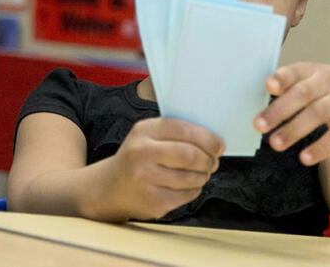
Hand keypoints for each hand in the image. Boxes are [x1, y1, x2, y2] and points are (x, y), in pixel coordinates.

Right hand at [96, 118, 222, 220]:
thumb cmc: (137, 158)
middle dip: (209, 159)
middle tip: (213, 161)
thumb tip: (213, 142)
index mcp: (143, 131)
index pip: (183, 130)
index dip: (207, 138)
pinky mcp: (153, 201)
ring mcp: (146, 178)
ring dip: (203, 176)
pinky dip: (193, 190)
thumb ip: (175, 133)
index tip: (219, 145)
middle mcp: (141, 152)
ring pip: (192, 177)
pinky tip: (185, 186)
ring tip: (199, 173)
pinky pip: (187, 195)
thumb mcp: (147, 136)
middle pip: (191, 155)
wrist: (110, 187)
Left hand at [255, 62, 329, 165]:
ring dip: (294, 130)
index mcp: (313, 71)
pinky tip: (305, 158)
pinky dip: (321, 147)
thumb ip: (289, 85)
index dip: (282, 78)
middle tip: (258, 125)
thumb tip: (260, 94)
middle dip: (279, 111)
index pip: (295, 72)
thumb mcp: (314, 78)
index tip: (268, 86)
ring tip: (275, 144)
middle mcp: (328, 84)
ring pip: (317, 115)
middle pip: (302, 95)